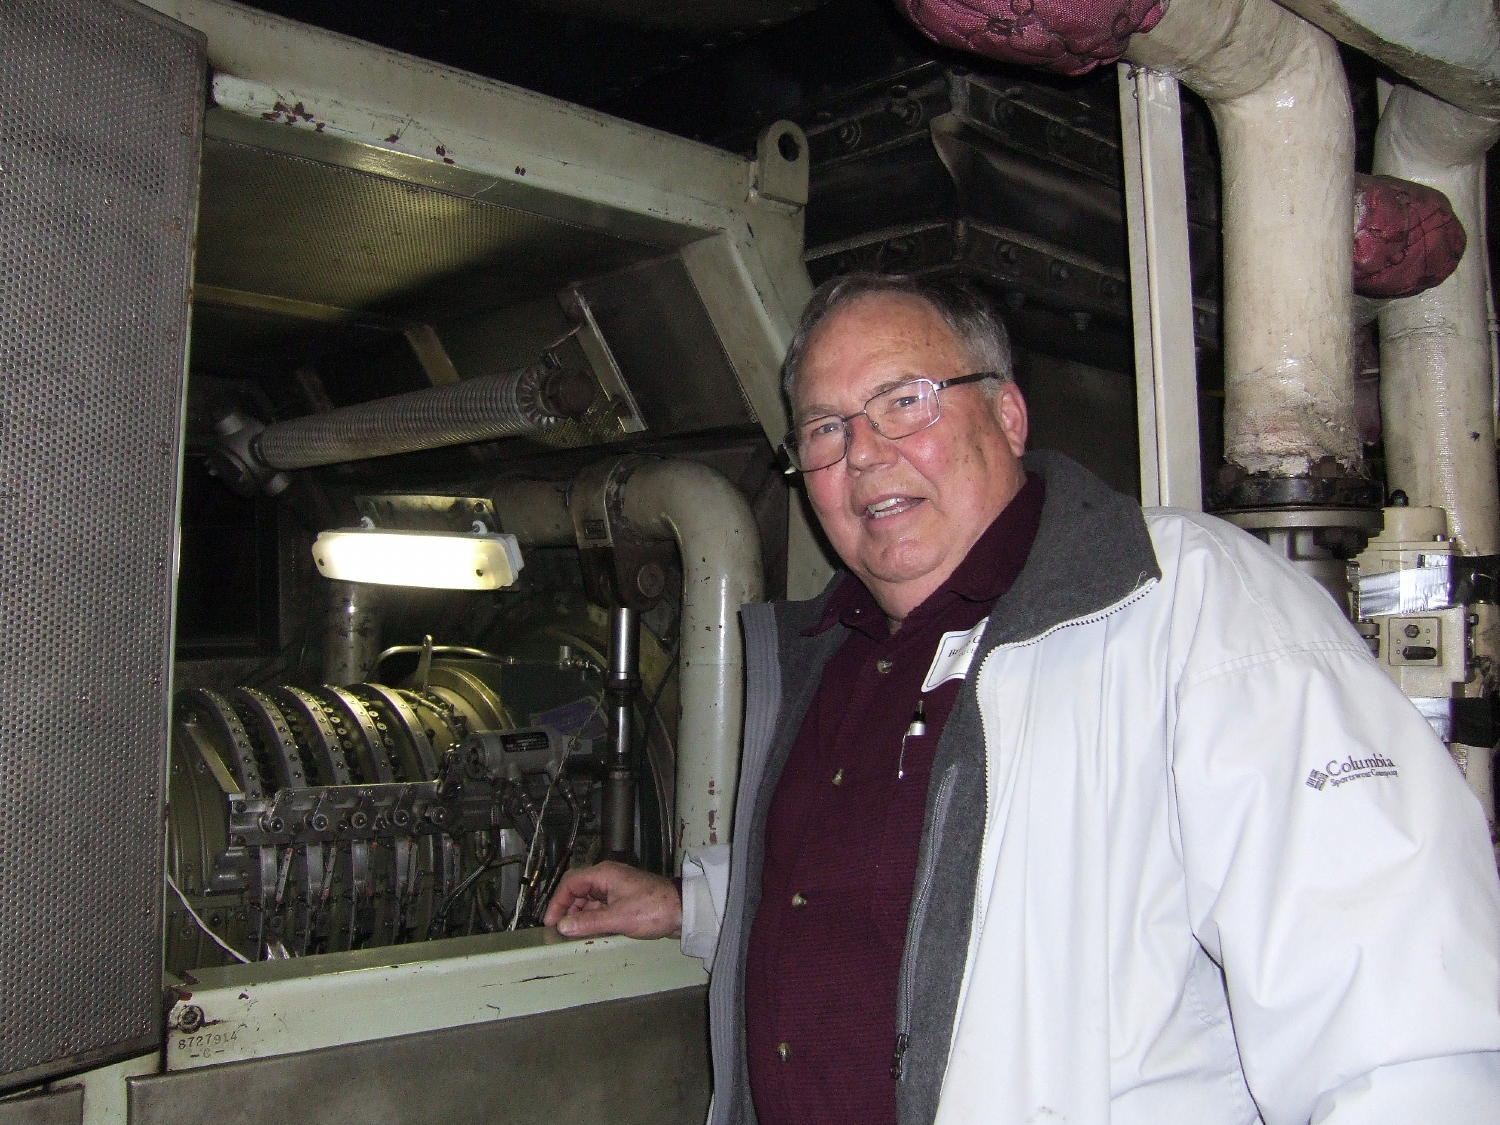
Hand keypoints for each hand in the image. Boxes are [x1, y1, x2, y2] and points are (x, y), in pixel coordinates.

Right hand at [543, 861, 681, 938]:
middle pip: (578, 891)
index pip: (571, 883)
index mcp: (605, 874)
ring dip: (580, 916)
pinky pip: (600, 908)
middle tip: (560, 930)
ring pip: (589, 900)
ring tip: (572, 933)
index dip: (557, 901)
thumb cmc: (654, 908)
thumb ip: (588, 923)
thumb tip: (563, 926)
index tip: (551, 920)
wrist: (683, 910)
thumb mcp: (618, 918)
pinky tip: (590, 932)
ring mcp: (616, 889)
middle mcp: (608, 878)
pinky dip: (592, 919)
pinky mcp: (623, 900)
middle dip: (567, 910)